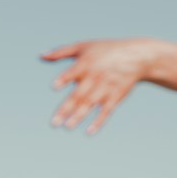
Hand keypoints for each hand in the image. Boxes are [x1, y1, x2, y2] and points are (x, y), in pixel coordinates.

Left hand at [41, 39, 155, 133]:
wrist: (135, 56)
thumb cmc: (105, 50)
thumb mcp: (84, 46)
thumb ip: (61, 52)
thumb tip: (41, 57)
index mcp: (86, 63)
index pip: (73, 72)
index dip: (64, 79)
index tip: (54, 86)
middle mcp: (95, 76)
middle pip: (79, 95)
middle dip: (66, 109)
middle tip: (54, 123)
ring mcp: (106, 88)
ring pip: (90, 104)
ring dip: (79, 116)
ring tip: (67, 127)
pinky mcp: (115, 97)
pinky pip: (106, 111)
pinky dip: (98, 121)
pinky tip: (89, 131)